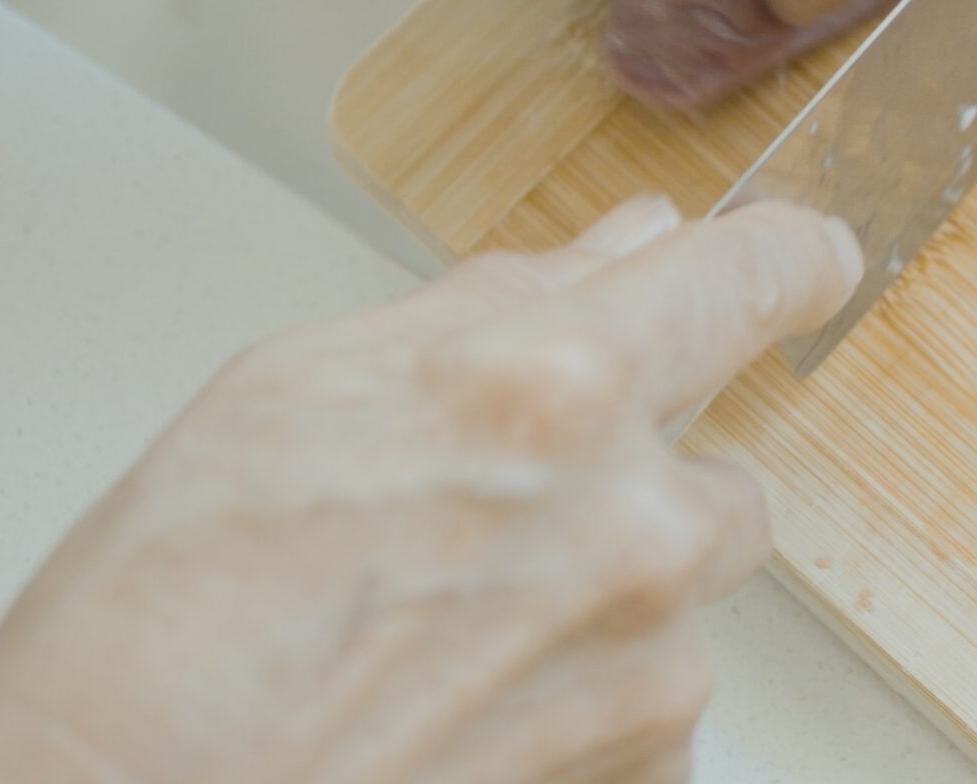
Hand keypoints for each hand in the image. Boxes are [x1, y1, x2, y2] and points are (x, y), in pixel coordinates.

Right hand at [0, 196, 857, 782]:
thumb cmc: (169, 624)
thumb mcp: (299, 390)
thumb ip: (500, 305)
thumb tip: (626, 245)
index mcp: (550, 388)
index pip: (750, 278)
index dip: (786, 261)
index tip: (807, 262)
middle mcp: (632, 522)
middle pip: (719, 467)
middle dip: (635, 488)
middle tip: (491, 533)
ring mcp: (652, 659)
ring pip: (686, 593)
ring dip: (607, 598)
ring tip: (448, 633)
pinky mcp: (650, 766)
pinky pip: (659, 699)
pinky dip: (590, 697)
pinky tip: (467, 704)